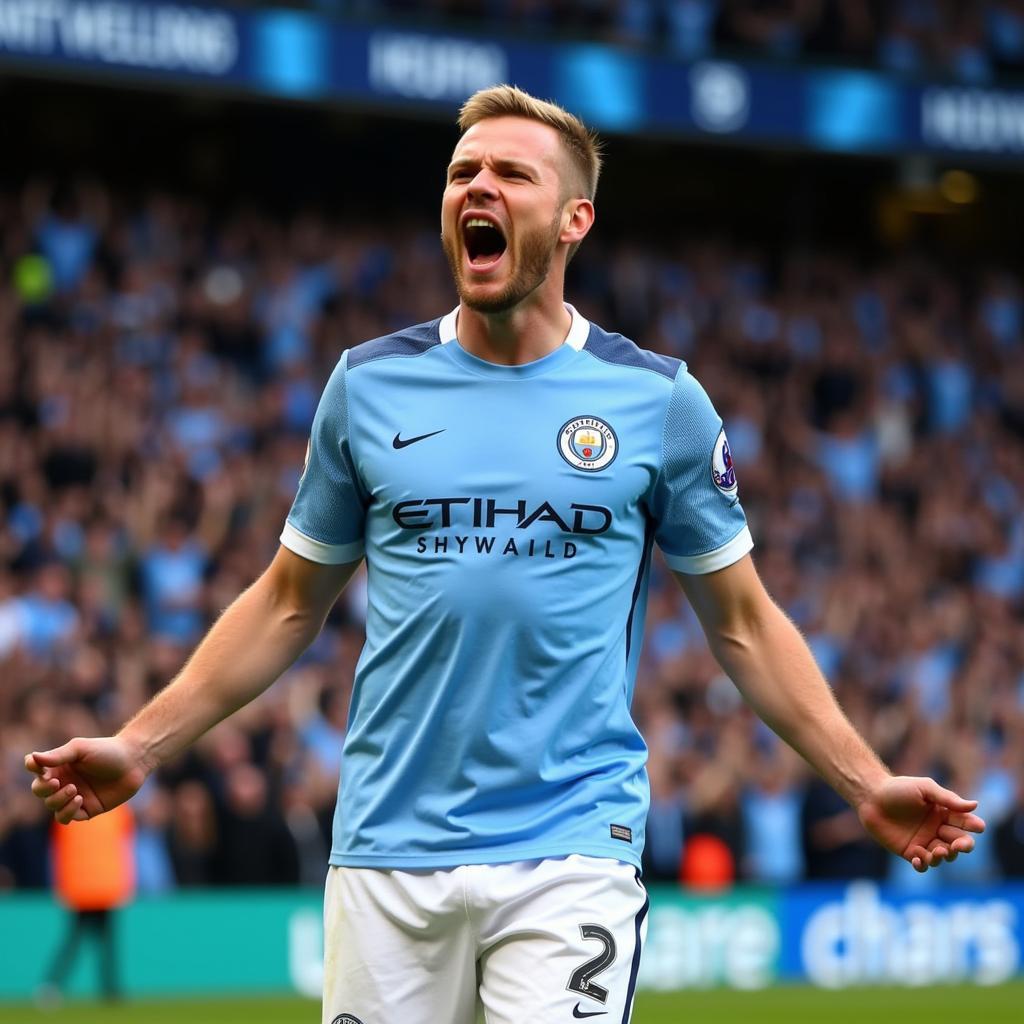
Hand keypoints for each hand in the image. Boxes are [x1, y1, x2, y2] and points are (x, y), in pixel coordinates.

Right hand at [24, 737, 149, 824]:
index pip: (37, 770)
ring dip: (57, 800)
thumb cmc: (108, 750)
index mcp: (61, 765)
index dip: (33, 769)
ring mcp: (75, 796)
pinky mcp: (87, 809)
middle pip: (40, 791)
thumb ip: (58, 755)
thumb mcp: (81, 749)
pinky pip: (67, 818)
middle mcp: (65, 781)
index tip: (38, 767)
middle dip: (44, 789)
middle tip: (57, 783)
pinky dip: (68, 811)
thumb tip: (32, 758)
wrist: (134, 761)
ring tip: (74, 790)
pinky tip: (80, 800)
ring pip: (52, 806)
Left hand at [858, 776, 984, 871]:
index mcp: (944, 813)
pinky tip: (919, 858)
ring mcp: (924, 842)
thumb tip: (975, 805)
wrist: (871, 796)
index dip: (974, 826)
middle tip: (957, 845)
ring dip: (944, 857)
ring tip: (937, 851)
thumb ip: (948, 799)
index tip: (977, 827)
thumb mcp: (924, 789)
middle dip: (962, 846)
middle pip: (959, 843)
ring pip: (943, 857)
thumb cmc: (898, 788)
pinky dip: (924, 864)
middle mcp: (937, 829)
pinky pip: (923, 864)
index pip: (965, 823)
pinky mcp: (910, 852)